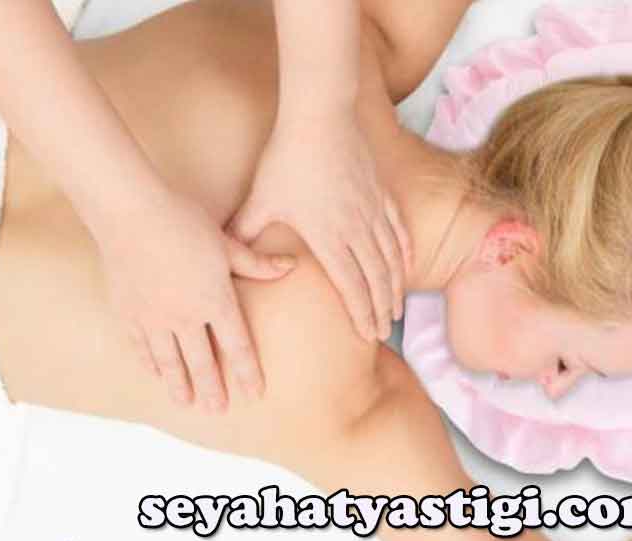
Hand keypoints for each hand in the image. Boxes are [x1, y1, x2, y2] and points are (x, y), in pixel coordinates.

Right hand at [96, 188, 294, 411]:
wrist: (128, 211)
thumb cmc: (182, 220)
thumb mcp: (226, 243)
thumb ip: (257, 263)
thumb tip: (291, 266)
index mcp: (215, 299)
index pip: (237, 345)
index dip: (247, 371)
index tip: (255, 392)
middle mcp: (186, 315)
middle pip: (203, 361)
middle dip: (212, 389)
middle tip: (218, 411)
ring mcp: (155, 317)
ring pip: (171, 361)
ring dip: (180, 385)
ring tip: (186, 403)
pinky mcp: (128, 312)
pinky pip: (142, 346)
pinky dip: (151, 363)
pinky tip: (156, 374)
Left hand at [229, 107, 411, 342]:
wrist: (320, 115)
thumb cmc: (287, 158)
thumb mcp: (261, 198)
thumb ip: (245, 231)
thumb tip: (225, 253)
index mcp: (328, 237)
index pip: (351, 286)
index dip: (361, 313)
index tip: (368, 335)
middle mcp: (357, 230)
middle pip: (375, 278)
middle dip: (380, 309)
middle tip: (383, 331)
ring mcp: (373, 212)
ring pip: (391, 259)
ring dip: (394, 287)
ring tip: (396, 309)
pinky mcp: (381, 194)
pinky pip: (399, 229)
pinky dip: (404, 251)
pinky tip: (406, 266)